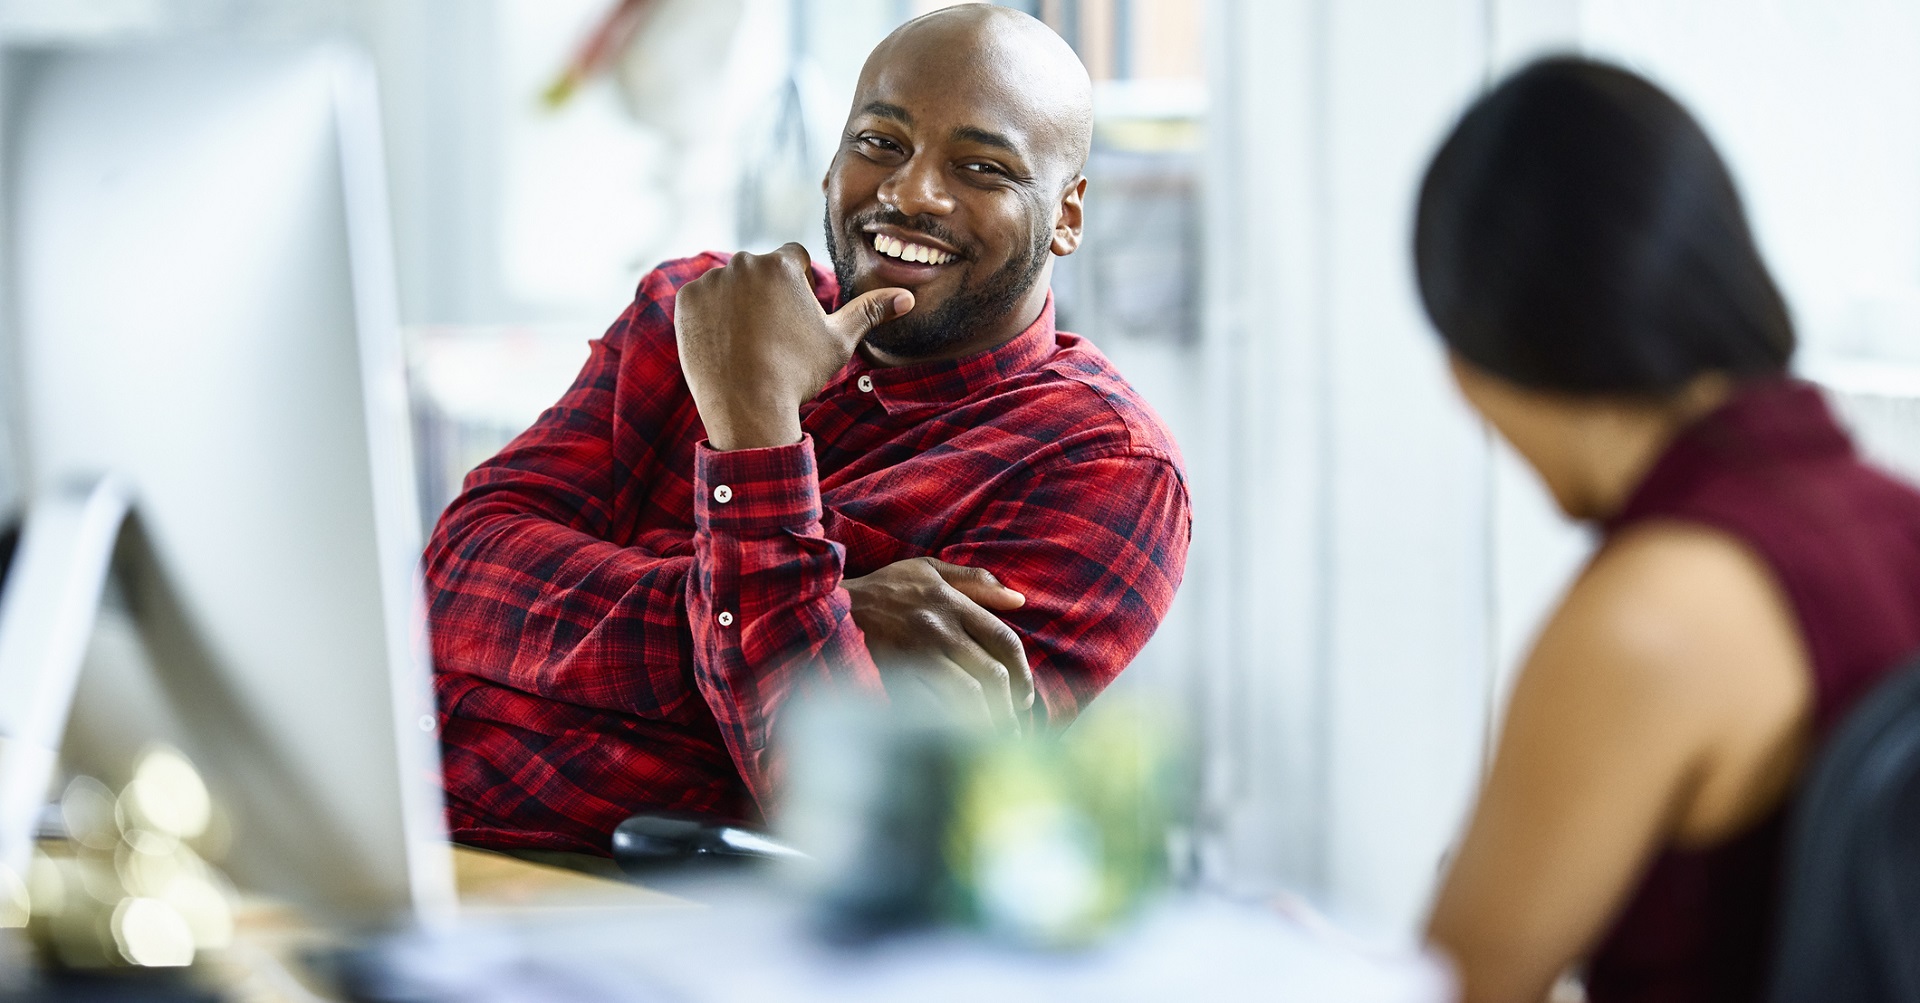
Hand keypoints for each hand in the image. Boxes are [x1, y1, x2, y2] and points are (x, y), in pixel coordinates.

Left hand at [674, 244, 912, 450]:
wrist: (748, 407)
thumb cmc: (798, 373)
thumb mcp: (839, 341)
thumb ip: (869, 311)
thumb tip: (907, 297)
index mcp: (783, 264)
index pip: (794, 259)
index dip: (799, 288)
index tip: (796, 319)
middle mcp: (744, 263)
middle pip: (760, 270)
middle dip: (767, 294)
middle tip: (772, 336)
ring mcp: (711, 281)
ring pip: (730, 284)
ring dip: (738, 303)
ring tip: (748, 343)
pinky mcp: (686, 301)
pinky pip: (702, 300)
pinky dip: (712, 317)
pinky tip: (726, 344)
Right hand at [844, 558, 1033, 733]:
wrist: (834, 605)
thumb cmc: (888, 588)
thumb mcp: (930, 569)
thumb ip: (976, 581)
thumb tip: (1018, 599)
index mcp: (953, 603)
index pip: (1004, 640)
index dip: (1023, 673)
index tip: (1025, 697)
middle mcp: (940, 629)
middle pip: (992, 673)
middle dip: (1010, 705)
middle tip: (1015, 727)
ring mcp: (918, 654)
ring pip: (968, 694)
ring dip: (988, 720)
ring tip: (996, 738)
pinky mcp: (897, 676)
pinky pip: (935, 706)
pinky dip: (954, 724)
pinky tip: (963, 738)